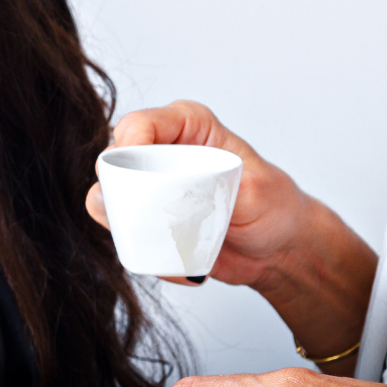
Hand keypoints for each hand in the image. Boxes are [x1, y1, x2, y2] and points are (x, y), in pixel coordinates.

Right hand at [86, 101, 311, 291]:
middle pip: (113, 162)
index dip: (128, 145)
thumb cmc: (274, 205)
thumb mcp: (253, 186)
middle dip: (124, 195)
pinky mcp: (147, 217)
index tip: (137, 178)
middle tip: (158, 221)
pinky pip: (125, 233)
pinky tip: (182, 262)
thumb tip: (167, 192)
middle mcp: (161, 150)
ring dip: (132, 228)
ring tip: (175, 245)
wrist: (278, 248)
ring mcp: (149, 185)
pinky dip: (147, 252)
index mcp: (187, 125)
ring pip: (108, 200)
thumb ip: (211, 181)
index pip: (138, 124)